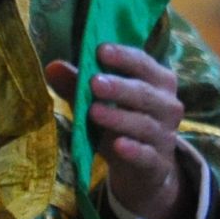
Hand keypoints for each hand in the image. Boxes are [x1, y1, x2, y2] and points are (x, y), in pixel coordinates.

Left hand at [45, 45, 191, 218]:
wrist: (144, 168)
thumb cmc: (121, 123)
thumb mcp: (100, 102)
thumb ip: (78, 84)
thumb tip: (53, 66)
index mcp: (157, 80)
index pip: (143, 63)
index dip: (123, 56)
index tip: (101, 50)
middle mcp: (167, 105)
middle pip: (144, 93)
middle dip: (120, 87)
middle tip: (95, 83)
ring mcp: (164, 135)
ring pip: (143, 124)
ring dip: (119, 117)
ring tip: (94, 112)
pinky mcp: (157, 162)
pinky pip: (146, 155)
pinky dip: (133, 150)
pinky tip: (117, 146)